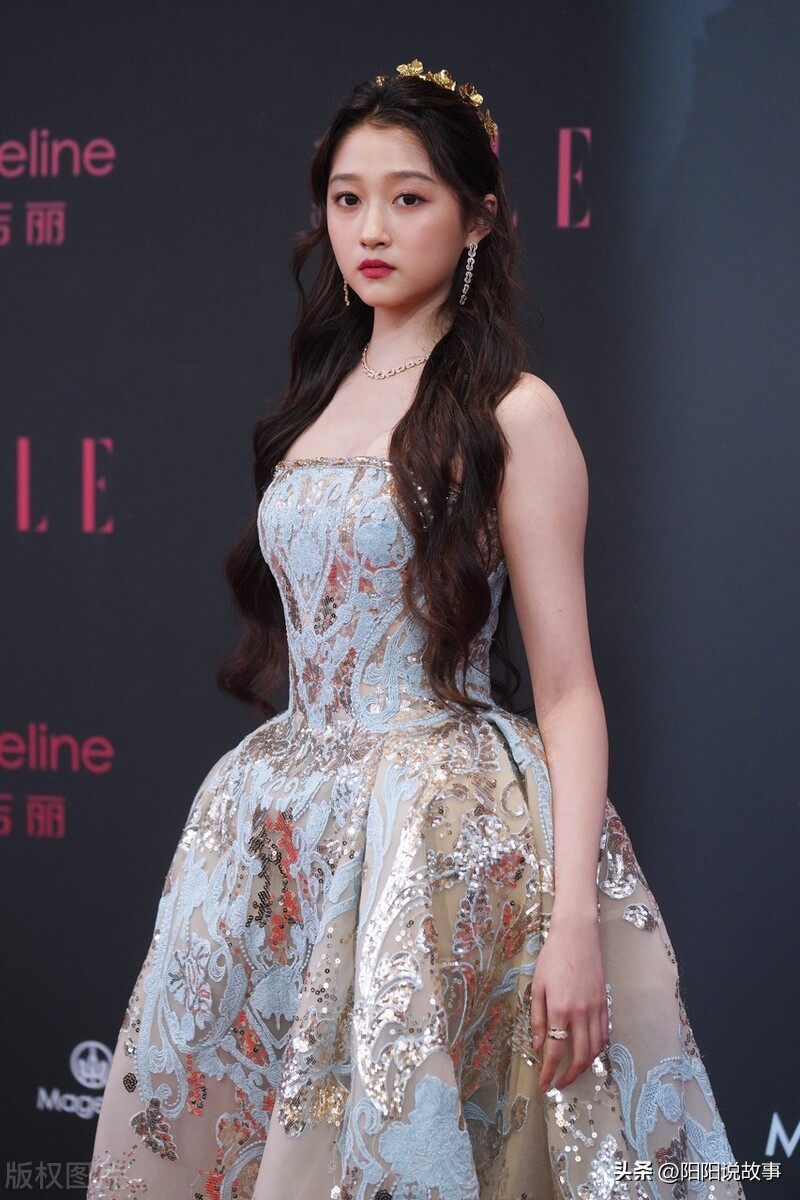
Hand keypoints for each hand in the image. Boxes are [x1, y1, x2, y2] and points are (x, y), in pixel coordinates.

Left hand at [530, 911, 608, 1092]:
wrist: (577, 937)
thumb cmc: (552, 958)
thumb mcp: (537, 986)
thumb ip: (536, 1018)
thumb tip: (537, 1045)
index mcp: (559, 1009)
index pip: (554, 1051)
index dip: (549, 1072)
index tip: (544, 1085)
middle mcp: (580, 1014)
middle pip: (579, 1057)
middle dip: (569, 1076)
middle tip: (559, 1083)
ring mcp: (596, 1010)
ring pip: (595, 1049)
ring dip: (584, 1066)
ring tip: (572, 1072)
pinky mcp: (605, 1004)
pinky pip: (604, 1035)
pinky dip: (596, 1049)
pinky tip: (587, 1052)